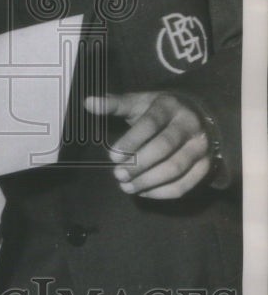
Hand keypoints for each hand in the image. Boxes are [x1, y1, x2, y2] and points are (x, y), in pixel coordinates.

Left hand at [85, 92, 213, 198]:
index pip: (150, 123)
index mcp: (169, 106)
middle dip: (139, 163)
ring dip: (148, 181)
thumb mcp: (138, 102)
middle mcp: (189, 125)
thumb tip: (88, 103)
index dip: (131, 140)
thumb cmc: (158, 111)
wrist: (196, 115)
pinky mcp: (205, 166)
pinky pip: (185, 184)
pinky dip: (162, 192)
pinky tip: (143, 192)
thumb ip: (114, 104)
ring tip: (126, 186)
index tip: (112, 156)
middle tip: (117, 174)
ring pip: (175, 168)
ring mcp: (200, 146)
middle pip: (164, 147)